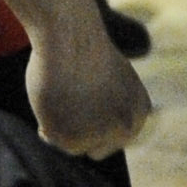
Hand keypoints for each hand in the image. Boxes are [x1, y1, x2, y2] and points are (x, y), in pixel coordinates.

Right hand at [27, 28, 150, 159]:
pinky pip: (51, 139)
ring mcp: (101, 135)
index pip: (116, 138)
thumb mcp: (112, 82)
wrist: (71, 36)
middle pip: (96, 150)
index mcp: (140, 112)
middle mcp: (126, 128)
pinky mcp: (73, 139)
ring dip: (62, 125)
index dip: (96, 127)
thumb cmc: (85, 51)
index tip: (85, 111)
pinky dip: (45, 123)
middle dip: (81, 135)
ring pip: (72, 145)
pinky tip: (51, 98)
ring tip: (62, 94)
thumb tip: (97, 127)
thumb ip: (111, 107)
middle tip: (69, 107)